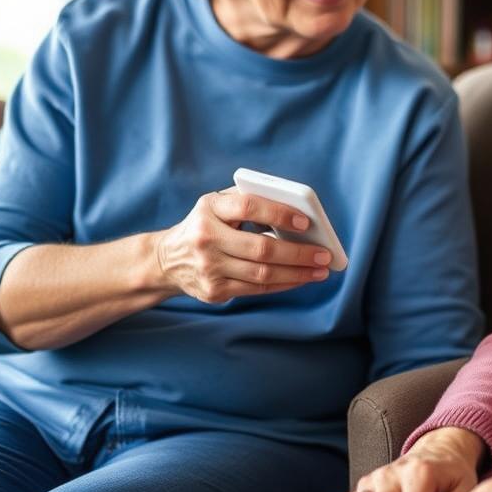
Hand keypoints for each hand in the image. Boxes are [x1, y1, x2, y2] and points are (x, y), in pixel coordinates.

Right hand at [152, 188, 331, 302]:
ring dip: (297, 273)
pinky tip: (301, 279)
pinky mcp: (214, 291)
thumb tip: (297, 211)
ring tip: (321, 270)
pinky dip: (283, 284)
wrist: (166, 260)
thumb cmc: (205, 225)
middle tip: (325, 254)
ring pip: (262, 274)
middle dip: (298, 253)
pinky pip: (256, 290)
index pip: (248, 207)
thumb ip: (249, 200)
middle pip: (261, 248)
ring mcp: (209, 268)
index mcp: (209, 208)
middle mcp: (206, 239)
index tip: (306, 222)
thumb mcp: (217, 204)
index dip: (279, 214)